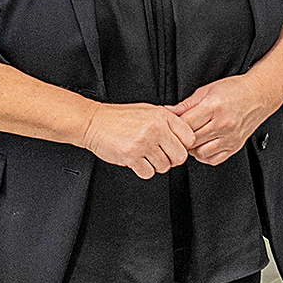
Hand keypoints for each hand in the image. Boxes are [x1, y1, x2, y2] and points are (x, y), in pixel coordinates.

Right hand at [82, 103, 197, 178]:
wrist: (94, 122)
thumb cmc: (119, 117)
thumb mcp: (147, 110)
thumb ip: (168, 119)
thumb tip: (186, 131)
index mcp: (162, 115)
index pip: (189, 138)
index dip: (182, 145)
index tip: (174, 146)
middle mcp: (156, 128)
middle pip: (179, 156)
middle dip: (170, 159)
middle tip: (159, 154)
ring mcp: (144, 142)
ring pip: (164, 167)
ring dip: (154, 164)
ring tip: (143, 154)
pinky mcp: (132, 156)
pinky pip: (148, 173)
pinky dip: (142, 170)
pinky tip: (135, 159)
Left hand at [174, 73, 274, 165]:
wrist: (258, 95)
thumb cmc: (234, 90)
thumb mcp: (206, 90)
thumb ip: (186, 104)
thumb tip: (168, 111)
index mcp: (214, 107)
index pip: (186, 123)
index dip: (174, 125)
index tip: (170, 124)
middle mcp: (223, 124)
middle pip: (192, 139)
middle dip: (181, 137)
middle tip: (177, 133)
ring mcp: (229, 137)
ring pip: (201, 152)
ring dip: (192, 148)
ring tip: (191, 138)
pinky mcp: (234, 146)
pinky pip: (213, 159)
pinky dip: (204, 155)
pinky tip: (202, 145)